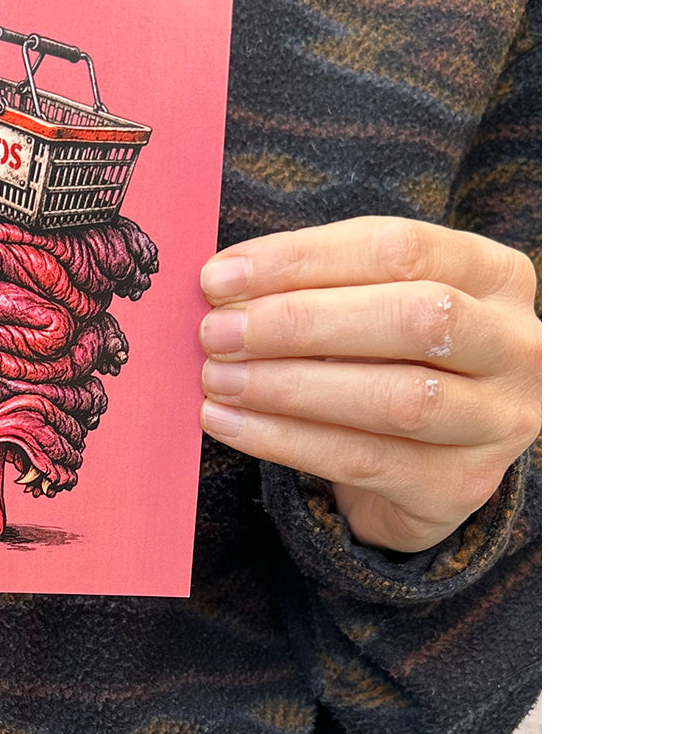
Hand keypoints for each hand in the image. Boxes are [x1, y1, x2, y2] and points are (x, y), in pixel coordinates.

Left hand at [198, 217, 540, 553]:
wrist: (423, 464)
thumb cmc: (385, 360)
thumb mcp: (368, 306)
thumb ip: (316, 287)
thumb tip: (221, 286)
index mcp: (496, 274)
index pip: (400, 247)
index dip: (303, 258)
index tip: (219, 276)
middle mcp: (517, 345)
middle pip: (415, 318)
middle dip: (300, 322)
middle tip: (216, 330)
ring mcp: (500, 421)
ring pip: (395, 397)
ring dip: (288, 386)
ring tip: (216, 378)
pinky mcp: (461, 486)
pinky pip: (363, 460)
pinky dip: (284, 440)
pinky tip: (228, 423)